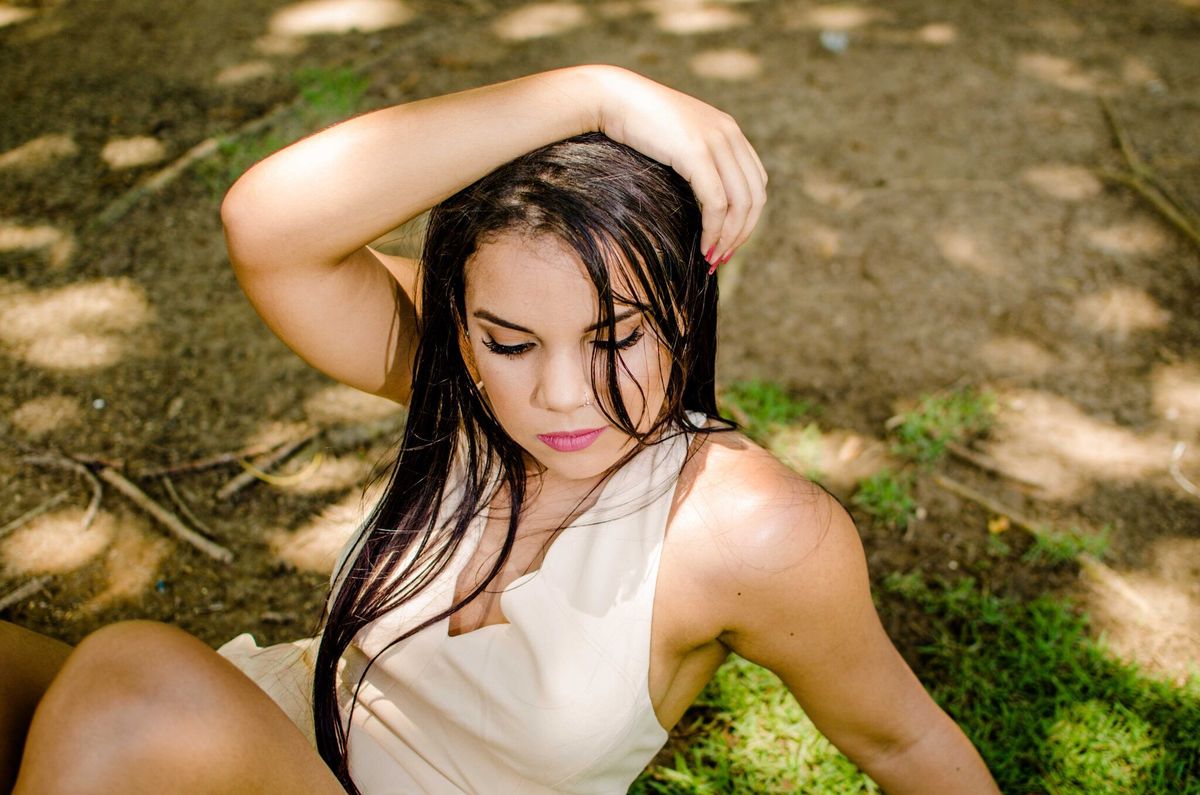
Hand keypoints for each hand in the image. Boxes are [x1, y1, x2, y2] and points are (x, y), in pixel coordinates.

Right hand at [589, 66, 766, 268]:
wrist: (611, 98)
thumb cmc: (634, 122)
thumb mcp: (676, 138)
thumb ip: (695, 157)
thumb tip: (700, 195)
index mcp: (729, 130)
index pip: (756, 182)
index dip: (748, 217)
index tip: (728, 241)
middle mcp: (729, 134)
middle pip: (755, 196)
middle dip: (742, 233)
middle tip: (722, 258)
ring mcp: (715, 142)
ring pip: (740, 204)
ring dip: (729, 238)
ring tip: (712, 259)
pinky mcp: (696, 153)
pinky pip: (716, 203)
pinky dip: (714, 231)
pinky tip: (703, 247)